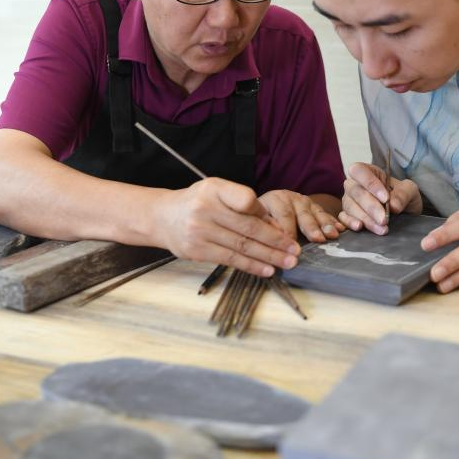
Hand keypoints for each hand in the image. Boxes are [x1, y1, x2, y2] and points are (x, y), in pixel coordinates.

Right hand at [155, 178, 299, 276]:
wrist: (162, 218)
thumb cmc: (198, 202)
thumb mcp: (216, 190)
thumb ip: (242, 202)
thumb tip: (274, 224)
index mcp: (214, 188)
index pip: (246, 199)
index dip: (265, 213)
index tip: (282, 226)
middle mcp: (205, 208)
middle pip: (248, 227)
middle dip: (276, 241)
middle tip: (296, 250)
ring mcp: (199, 231)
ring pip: (242, 246)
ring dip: (268, 256)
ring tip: (288, 262)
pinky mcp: (197, 251)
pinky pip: (230, 260)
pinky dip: (251, 266)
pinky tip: (267, 269)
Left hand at [258, 190, 345, 242]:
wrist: (269, 206)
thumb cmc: (261, 219)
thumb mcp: (258, 220)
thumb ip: (264, 228)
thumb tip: (270, 243)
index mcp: (274, 200)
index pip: (283, 214)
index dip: (288, 229)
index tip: (291, 243)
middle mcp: (291, 198)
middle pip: (302, 213)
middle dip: (311, 227)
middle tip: (317, 238)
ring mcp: (305, 202)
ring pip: (316, 213)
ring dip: (325, 225)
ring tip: (332, 235)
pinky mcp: (315, 207)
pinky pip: (326, 214)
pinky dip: (334, 222)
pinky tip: (341, 229)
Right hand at [338, 162, 421, 233]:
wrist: (404, 213)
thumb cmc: (402, 196)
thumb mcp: (410, 191)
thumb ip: (403, 194)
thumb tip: (393, 205)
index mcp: (369, 171)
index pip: (360, 171)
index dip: (370, 183)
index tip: (385, 199)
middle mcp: (355, 184)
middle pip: (356, 191)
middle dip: (371, 207)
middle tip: (384, 219)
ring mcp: (349, 200)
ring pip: (350, 206)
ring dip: (365, 218)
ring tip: (381, 228)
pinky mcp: (347, 214)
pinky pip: (343, 217)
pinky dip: (350, 222)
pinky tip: (359, 227)